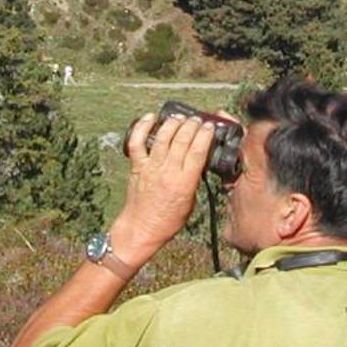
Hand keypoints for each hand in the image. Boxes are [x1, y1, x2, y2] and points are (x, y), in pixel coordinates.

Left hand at [110, 113, 215, 259]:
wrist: (142, 229)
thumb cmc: (168, 220)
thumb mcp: (190, 201)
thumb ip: (193, 179)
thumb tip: (197, 160)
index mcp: (184, 182)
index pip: (197, 151)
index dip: (205, 134)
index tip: (210, 126)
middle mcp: (167, 172)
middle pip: (182, 140)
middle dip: (192, 125)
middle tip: (198, 120)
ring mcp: (150, 168)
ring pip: (162, 137)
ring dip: (173, 123)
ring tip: (180, 117)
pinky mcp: (137, 166)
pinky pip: (137, 142)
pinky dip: (142, 127)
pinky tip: (151, 117)